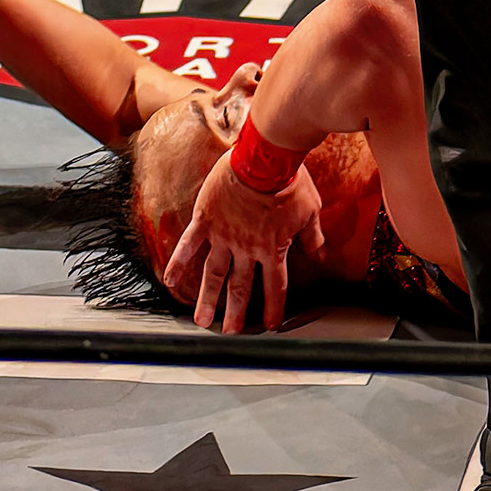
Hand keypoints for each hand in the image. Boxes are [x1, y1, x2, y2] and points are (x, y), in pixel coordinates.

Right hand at [164, 145, 318, 333]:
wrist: (265, 157)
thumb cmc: (290, 182)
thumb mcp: (310, 211)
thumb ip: (312, 238)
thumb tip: (321, 258)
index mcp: (273, 248)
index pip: (274, 286)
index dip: (273, 307)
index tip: (269, 325)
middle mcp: (246, 248)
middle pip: (240, 286)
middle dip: (235, 312)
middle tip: (229, 333)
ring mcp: (223, 236)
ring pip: (214, 274)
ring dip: (207, 299)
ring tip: (201, 321)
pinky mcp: (206, 220)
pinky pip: (189, 246)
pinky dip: (178, 263)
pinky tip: (169, 282)